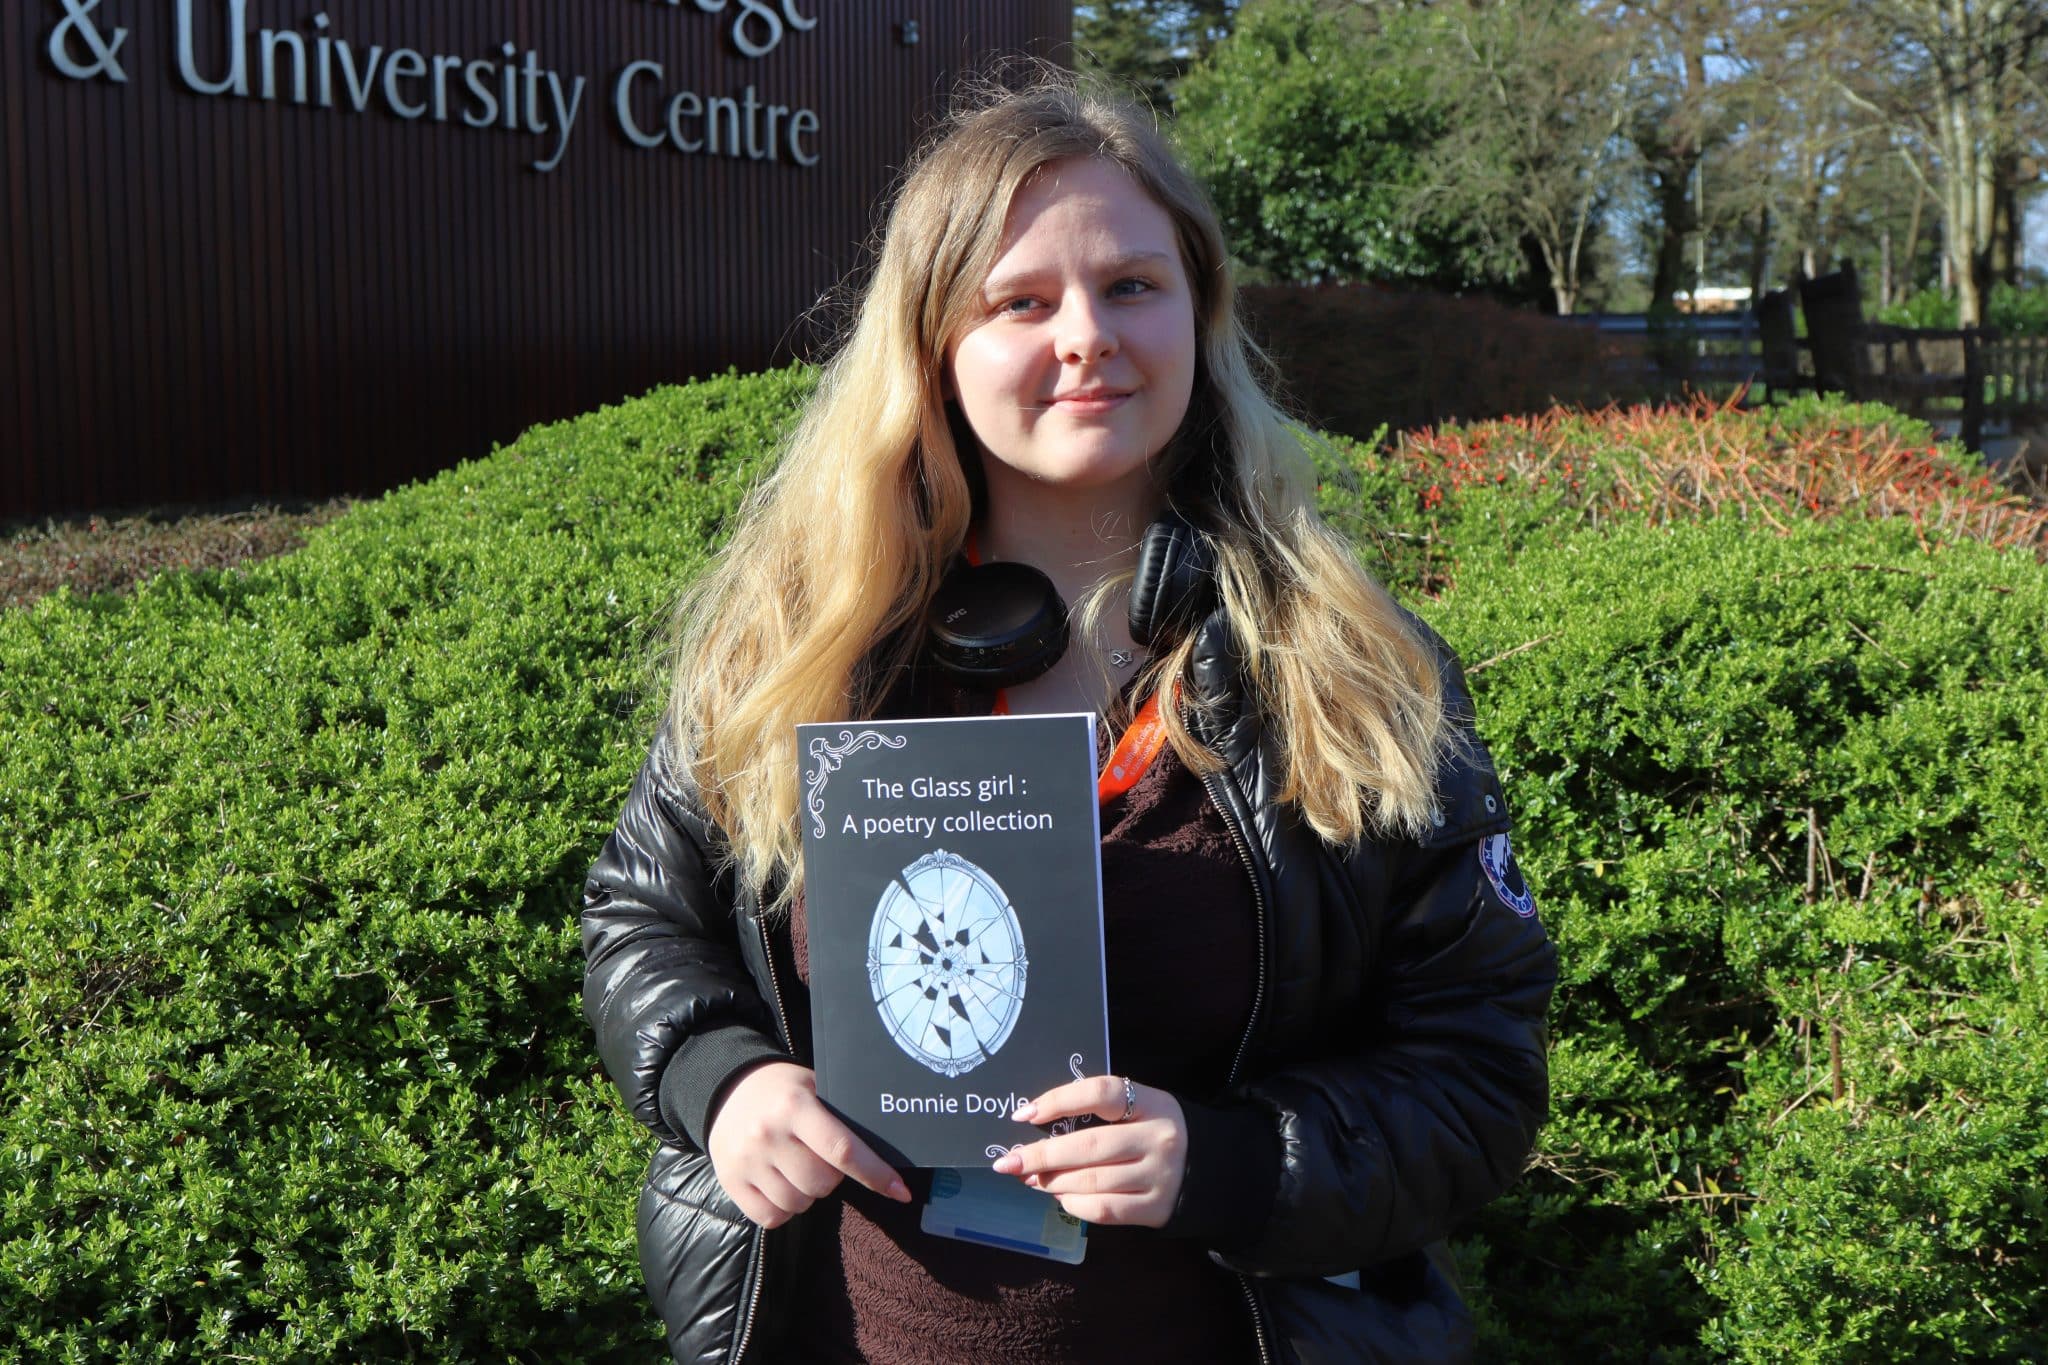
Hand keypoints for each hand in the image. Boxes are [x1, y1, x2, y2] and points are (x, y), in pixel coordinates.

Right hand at [706, 1061, 910, 1227]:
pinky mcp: (731, 1182)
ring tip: (797, 1166)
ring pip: (799, 1204)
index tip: (901, 1192)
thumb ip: (841, 1114)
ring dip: (807, 1193)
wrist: (727, 1087)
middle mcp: (769, 1134)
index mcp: (795, 1106)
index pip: (843, 1150)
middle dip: (832, 1177)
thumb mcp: (813, 1086)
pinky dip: (784, 1208)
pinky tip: (780, 1183)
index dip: (875, 1174)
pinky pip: (772, 1217)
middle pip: (823, 1183)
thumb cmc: (783, 1089)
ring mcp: (747, 1161)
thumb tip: (887, 1148)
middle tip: (820, 1156)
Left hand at [990, 1075, 1187, 1227]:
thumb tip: (1036, 1122)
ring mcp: (1158, 1176)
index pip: (1099, 1093)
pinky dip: (1074, 1204)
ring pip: (1092, 1181)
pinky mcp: (1155, 1209)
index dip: (1058, 1100)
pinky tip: (1061, 1197)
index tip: (1022, 1115)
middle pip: (1088, 1146)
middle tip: (1010, 1161)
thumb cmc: (1158, 1131)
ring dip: (1052, 1182)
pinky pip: (1103, 1210)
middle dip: (1041, 1155)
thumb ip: (1100, 1110)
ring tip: (1030, 1179)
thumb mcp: (1142, 1108)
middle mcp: (1158, 1138)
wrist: (1211, 1170)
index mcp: (1152, 1102)